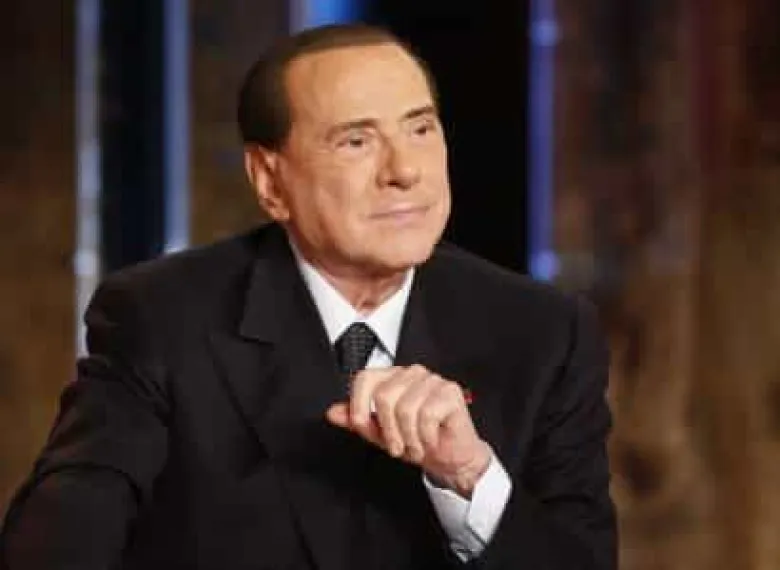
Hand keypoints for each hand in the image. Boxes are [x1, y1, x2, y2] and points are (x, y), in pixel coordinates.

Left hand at [325, 365, 490, 497]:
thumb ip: (357, 421)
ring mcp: (432, 380)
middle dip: (388, 431)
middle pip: (384, 396)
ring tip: (415, 446)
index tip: (362, 426)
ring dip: (409, 439)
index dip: (358, 404)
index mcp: (392, 378)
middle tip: (398, 446)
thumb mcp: (380, 434)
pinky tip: (430, 441)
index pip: (364, 378)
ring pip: (405, 409)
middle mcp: (412, 373)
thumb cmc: (417, 441)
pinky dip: (425, 437)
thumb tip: (333, 412)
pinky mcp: (449, 392)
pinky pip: (427, 416)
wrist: (450, 458)